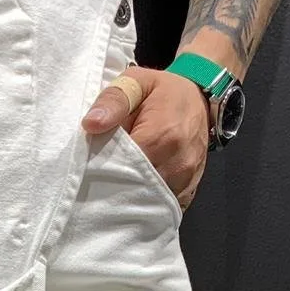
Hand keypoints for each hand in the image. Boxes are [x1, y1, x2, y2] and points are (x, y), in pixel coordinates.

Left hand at [81, 66, 209, 211]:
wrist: (199, 97)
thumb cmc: (163, 90)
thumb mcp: (136, 82)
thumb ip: (113, 100)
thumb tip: (91, 124)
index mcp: (161, 136)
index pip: (123, 167)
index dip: (103, 170)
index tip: (89, 168)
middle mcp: (178, 163)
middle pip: (136, 189)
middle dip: (114, 189)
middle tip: (97, 184)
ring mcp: (186, 180)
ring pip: (149, 202)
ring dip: (131, 200)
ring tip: (115, 191)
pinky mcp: (189, 191)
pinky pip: (163, 208)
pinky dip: (147, 205)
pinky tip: (134, 197)